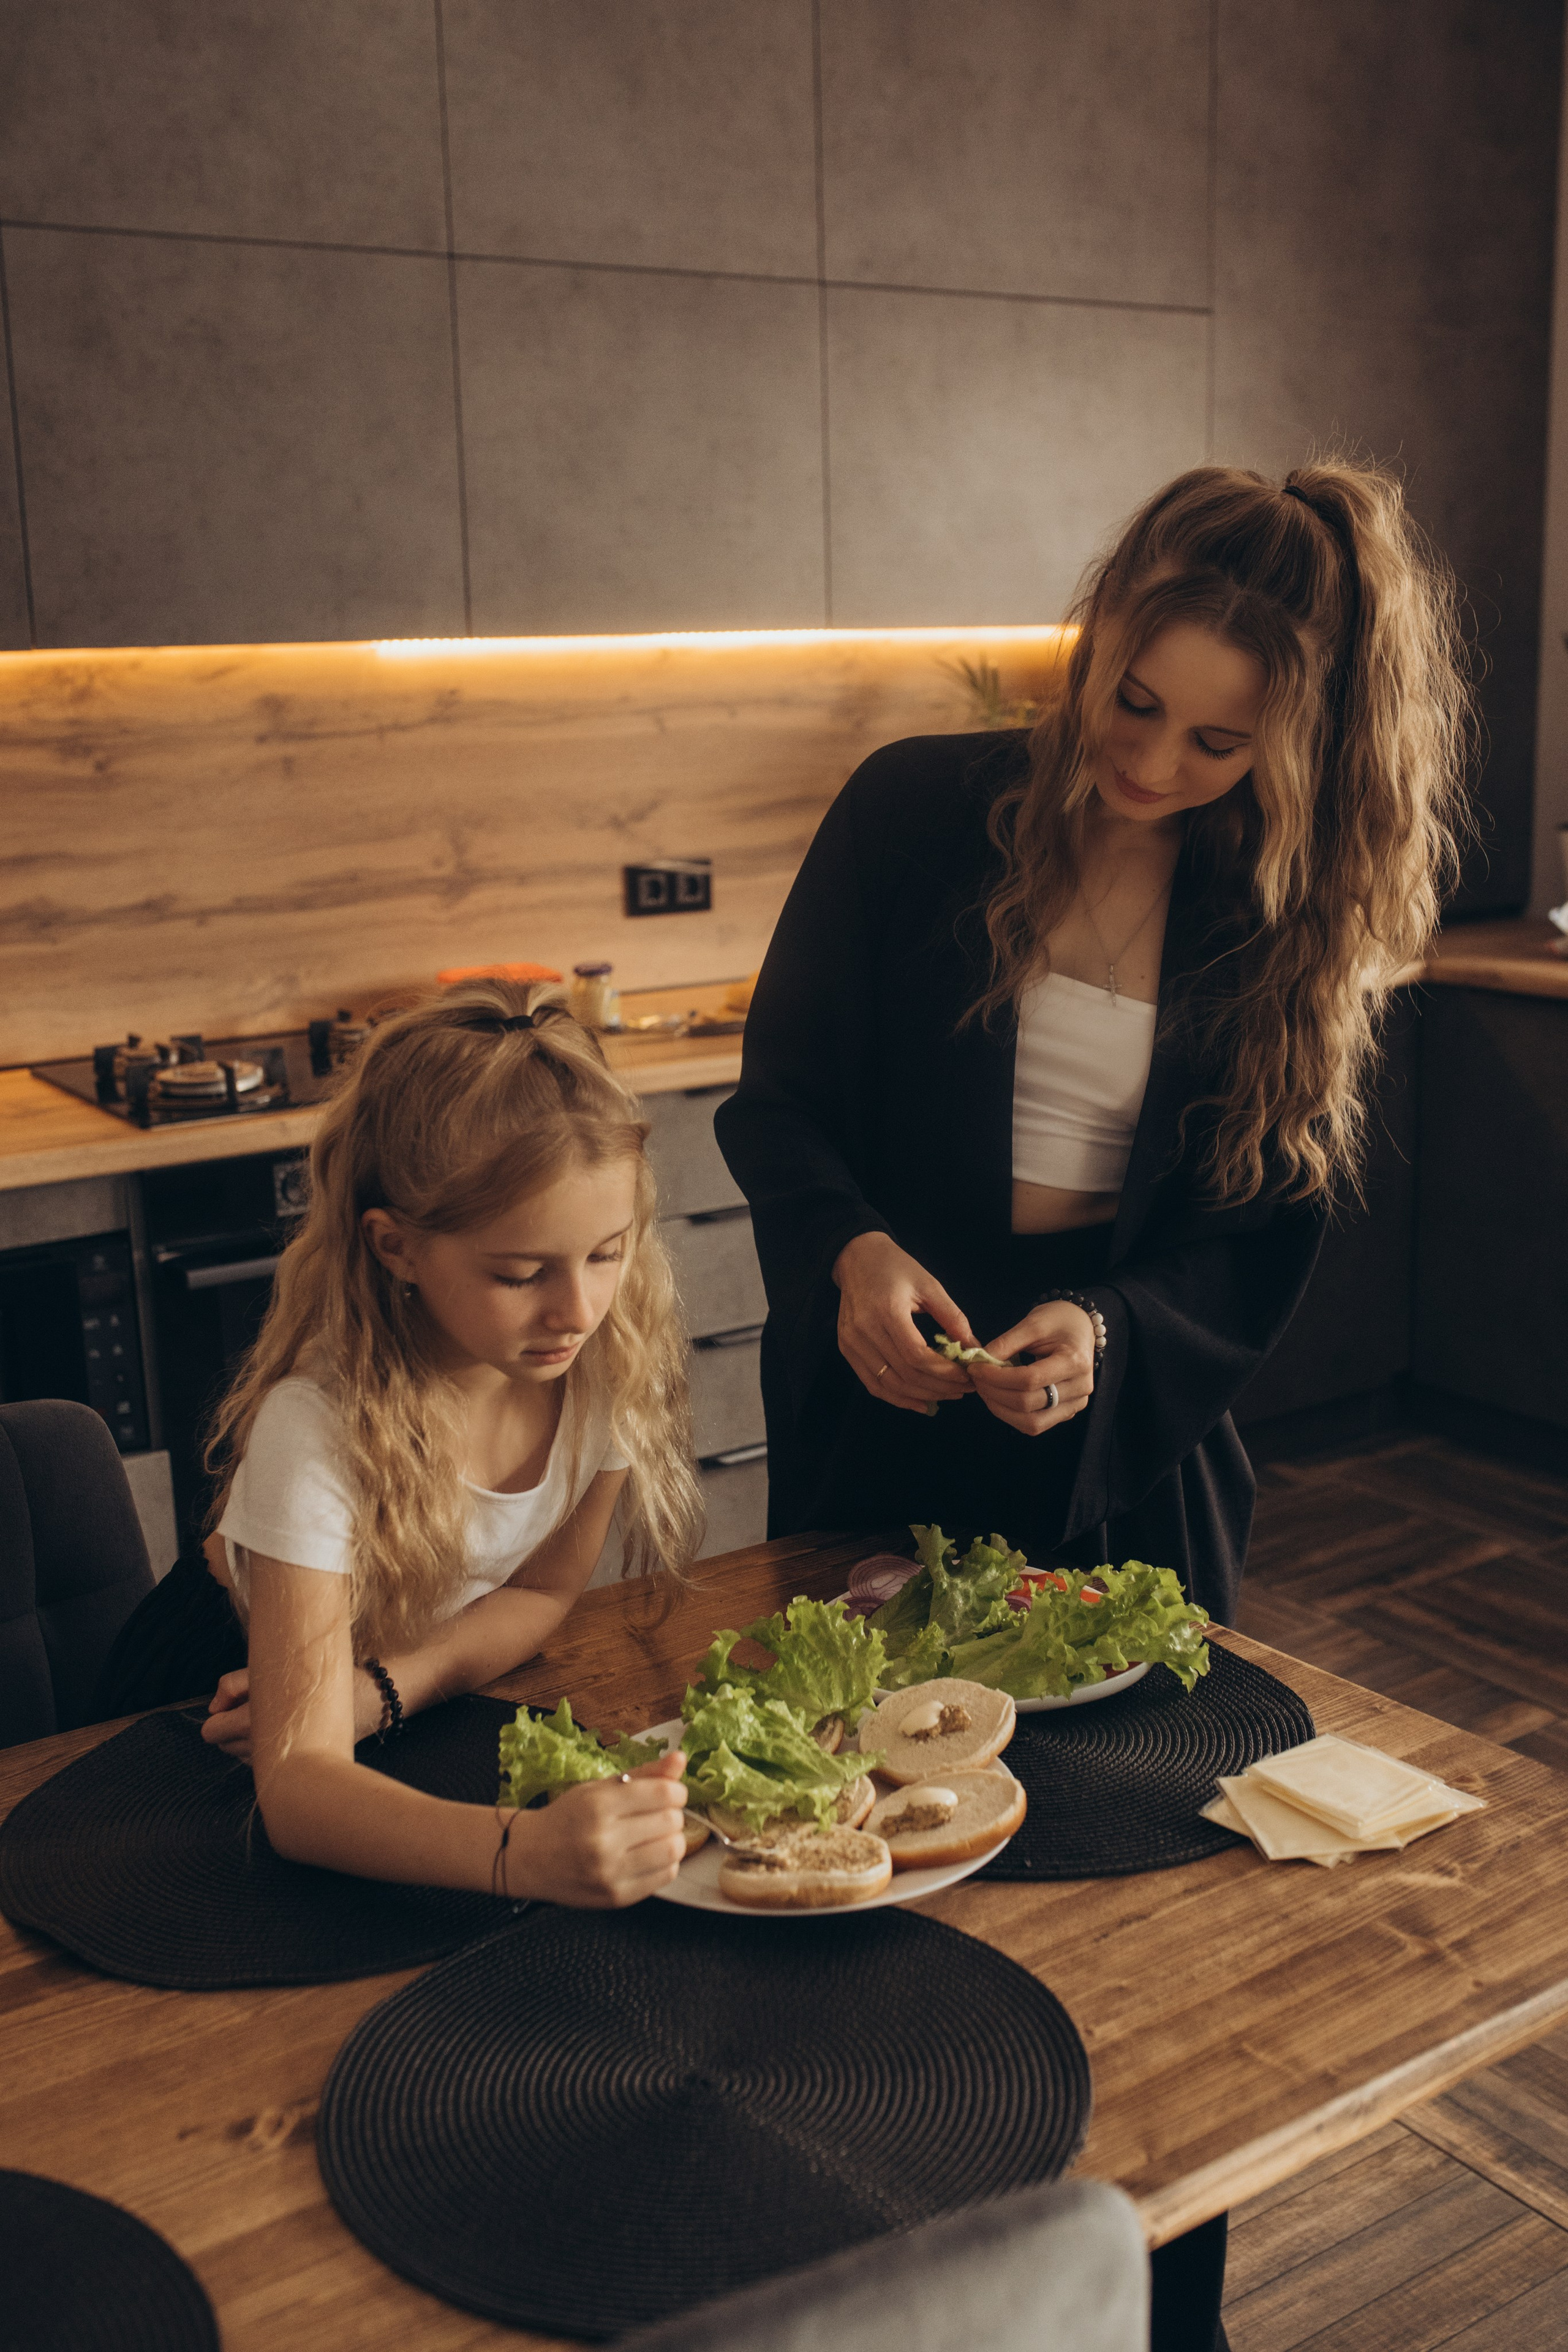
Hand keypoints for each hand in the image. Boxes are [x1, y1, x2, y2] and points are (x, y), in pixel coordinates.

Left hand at [202, 1663, 385, 1761]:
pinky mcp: (294, 1767)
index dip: (216, 1715)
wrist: (370, 1699)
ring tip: (271, 1717)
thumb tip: (212, 1708)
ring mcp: (280, 1762)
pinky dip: (262, 1748)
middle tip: (253, 1705)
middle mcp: (264, 1747)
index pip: (213, 1730)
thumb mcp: (278, 1668)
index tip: (230, 1703)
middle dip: (228, 1725)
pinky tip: (281, 1732)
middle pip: (222, 1744)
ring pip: (239, 1755)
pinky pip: (261, 1762)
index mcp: (257, 1721)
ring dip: (245, 1738)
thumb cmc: (324, 1677)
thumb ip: (237, 1684)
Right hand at [505, 1749, 687, 1907]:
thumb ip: (644, 1774)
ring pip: (674, 1850)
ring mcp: (610, 1872)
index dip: (676, 1791)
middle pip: (672, 1821)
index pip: (664, 1793)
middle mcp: (603, 1840)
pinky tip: (647, 1856)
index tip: (668, 1793)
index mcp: (599, 1805)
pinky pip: (665, 1876)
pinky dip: (665, 1863)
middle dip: (672, 1814)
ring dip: (672, 1839)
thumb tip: (680, 1759)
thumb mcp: (599, 1788)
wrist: (529, 1858)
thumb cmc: (567, 1817)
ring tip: (654, 1836)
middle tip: (655, 1815)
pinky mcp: (616, 1897)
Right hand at [832, 1232, 976, 1414]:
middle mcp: (865, 1330)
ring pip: (889, 1384)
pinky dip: (898, 1398)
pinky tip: (920, 1402)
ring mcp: (851, 1342)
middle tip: (964, 1389)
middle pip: (905, 1374)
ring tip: (948, 1395)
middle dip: (939, 1387)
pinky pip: (873, 1384)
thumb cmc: (897, 1268)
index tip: (967, 1376)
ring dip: (921, 1396)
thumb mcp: (930, 1285)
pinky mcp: (847, 1349)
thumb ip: (952, 1317)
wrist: (857, 1258)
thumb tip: (974, 1349)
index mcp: (887, 1311)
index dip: (944, 1372)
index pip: (916, 1356)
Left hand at [965, 1300, 1096, 1436]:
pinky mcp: (1067, 1412)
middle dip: (995, 1394)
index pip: (1029, 1379)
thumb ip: (1006, 1343)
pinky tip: (1000, 1399)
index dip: (997, 1377)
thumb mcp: (1032, 1323)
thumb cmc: (1058, 1320)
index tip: (976, 1368)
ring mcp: (1076, 1403)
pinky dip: (1012, 1416)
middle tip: (977, 1379)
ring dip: (1001, 1410)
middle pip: (1028, 1404)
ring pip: (1031, 1422)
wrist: (1080, 1327)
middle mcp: (1080, 1387)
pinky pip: (1035, 1424)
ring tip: (986, 1390)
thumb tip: (979, 1361)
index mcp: (1074, 1361)